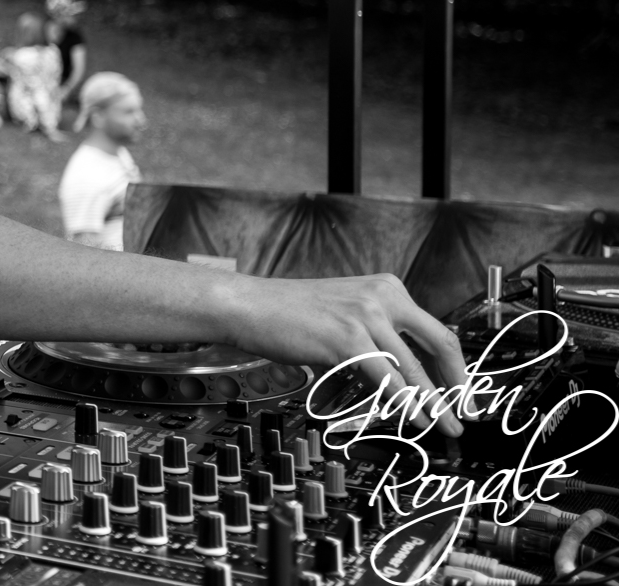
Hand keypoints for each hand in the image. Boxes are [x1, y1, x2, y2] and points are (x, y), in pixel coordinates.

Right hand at [223, 272, 467, 436]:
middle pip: (440, 344)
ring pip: (415, 368)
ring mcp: (366, 316)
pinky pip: (387, 378)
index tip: (462, 391)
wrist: (249, 305)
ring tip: (446, 426)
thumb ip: (377, 336)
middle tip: (466, 413)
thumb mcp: (345, 315)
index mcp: (387, 288)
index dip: (455, 366)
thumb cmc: (289, 313)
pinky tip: (414, 419)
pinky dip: (406, 404)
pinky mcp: (347, 338)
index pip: (436, 330)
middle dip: (459, 384)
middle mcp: (383, 297)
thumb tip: (406, 378)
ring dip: (435, 403)